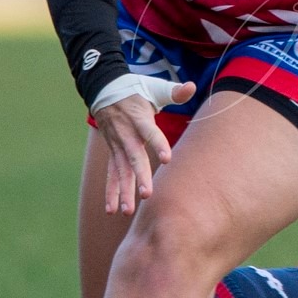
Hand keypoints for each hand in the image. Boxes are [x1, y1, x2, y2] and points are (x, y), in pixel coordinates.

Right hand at [91, 77, 197, 215]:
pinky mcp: (113, 153)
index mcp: (139, 118)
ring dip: (123, 191)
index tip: (167, 159)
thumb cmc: (137, 91)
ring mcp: (117, 145)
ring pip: (120, 171)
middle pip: (134, 157)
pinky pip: (111, 174)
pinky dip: (111, 192)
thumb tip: (192, 86)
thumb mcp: (155, 87)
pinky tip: (112, 210)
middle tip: (147, 195)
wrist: (105, 89)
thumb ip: (174, 91)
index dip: (158, 144)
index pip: (150, 132)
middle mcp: (126, 134)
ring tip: (127, 210)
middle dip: (140, 177)